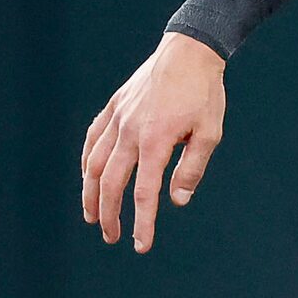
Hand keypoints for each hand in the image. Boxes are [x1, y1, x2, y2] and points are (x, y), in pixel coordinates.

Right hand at [81, 32, 227, 252]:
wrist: (188, 52)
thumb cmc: (204, 95)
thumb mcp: (209, 134)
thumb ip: (191, 169)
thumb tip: (176, 202)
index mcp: (155, 142)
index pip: (143, 193)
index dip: (141, 223)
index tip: (140, 245)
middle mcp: (129, 132)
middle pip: (111, 183)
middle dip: (109, 214)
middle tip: (112, 237)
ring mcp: (117, 118)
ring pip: (94, 162)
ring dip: (90, 192)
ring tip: (92, 215)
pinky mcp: (113, 107)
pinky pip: (93, 139)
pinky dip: (87, 161)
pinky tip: (88, 176)